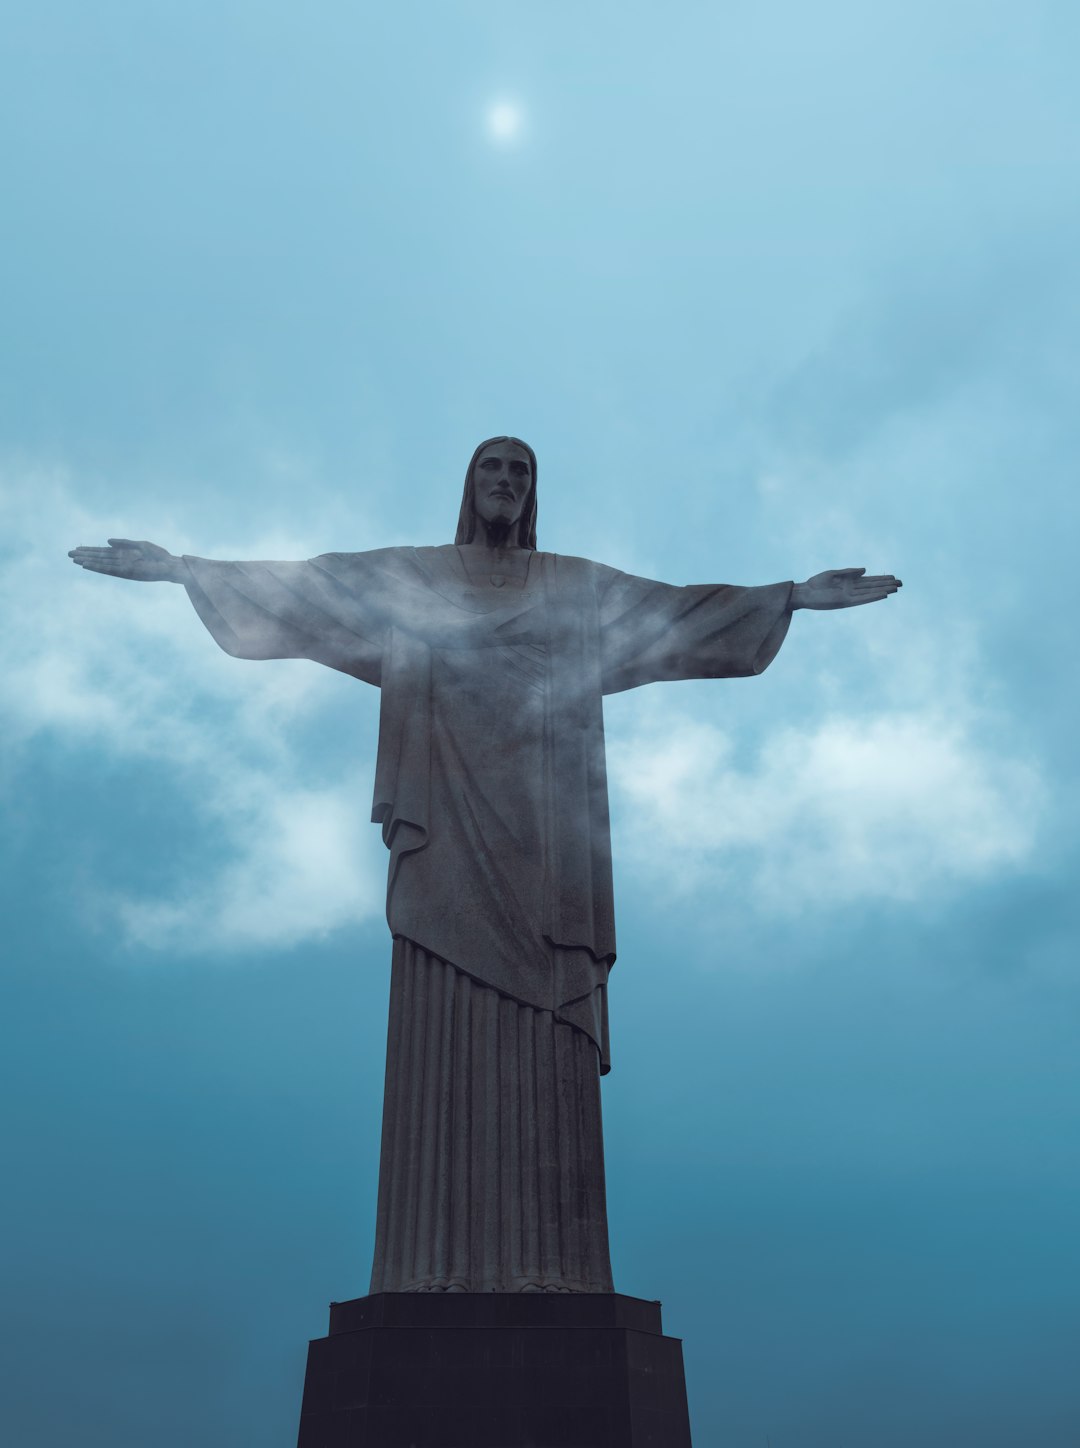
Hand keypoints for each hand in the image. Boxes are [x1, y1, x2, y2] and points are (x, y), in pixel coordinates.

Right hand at [68, 538, 185, 582]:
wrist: (171, 565)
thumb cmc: (159, 556)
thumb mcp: (141, 545)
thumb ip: (124, 543)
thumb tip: (107, 541)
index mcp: (124, 555)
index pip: (103, 553)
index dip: (90, 550)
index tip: (77, 549)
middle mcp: (121, 562)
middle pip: (99, 558)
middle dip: (84, 555)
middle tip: (68, 553)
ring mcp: (123, 568)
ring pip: (101, 564)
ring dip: (87, 561)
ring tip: (74, 559)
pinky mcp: (126, 573)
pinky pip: (109, 570)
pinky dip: (98, 567)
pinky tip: (87, 565)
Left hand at [791, 568, 901, 609]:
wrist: (805, 592)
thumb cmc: (816, 582)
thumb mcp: (833, 573)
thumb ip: (850, 572)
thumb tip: (865, 570)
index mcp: (850, 582)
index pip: (869, 580)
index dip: (881, 579)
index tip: (894, 577)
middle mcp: (852, 590)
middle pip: (873, 586)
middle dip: (886, 584)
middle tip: (901, 584)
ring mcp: (850, 596)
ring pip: (870, 593)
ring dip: (883, 591)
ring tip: (895, 589)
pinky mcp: (845, 602)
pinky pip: (862, 599)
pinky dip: (872, 597)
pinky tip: (883, 594)